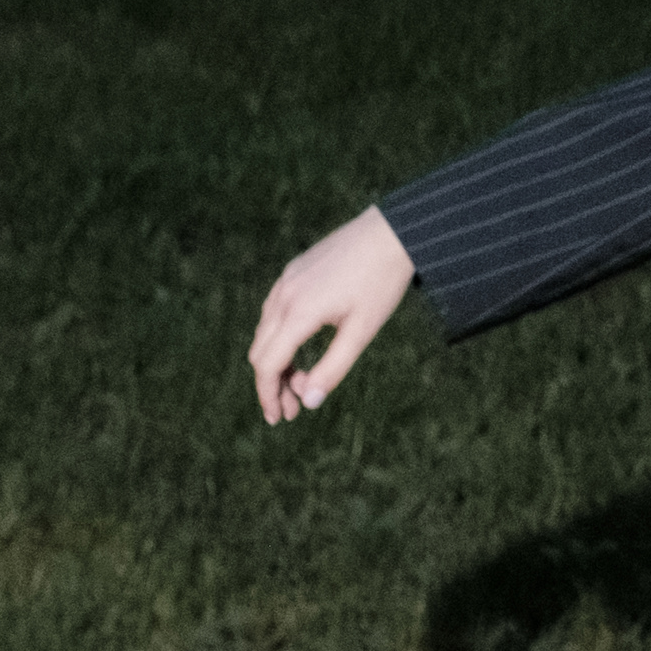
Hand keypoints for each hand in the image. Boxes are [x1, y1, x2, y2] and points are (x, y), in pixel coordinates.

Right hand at [250, 205, 414, 424]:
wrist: (390, 232)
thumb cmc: (381, 283)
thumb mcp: (362, 331)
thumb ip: (333, 368)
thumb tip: (309, 401)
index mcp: (298, 312)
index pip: (267, 364)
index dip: (268, 396)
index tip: (278, 418)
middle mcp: (283, 295)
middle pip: (260, 352)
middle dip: (272, 384)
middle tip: (294, 409)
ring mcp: (285, 281)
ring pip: (265, 333)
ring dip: (277, 362)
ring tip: (303, 381)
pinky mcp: (293, 272)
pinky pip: (274, 313)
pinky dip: (281, 338)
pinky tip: (303, 349)